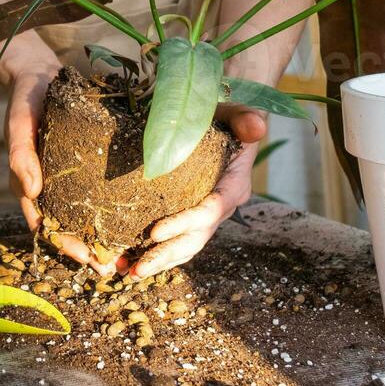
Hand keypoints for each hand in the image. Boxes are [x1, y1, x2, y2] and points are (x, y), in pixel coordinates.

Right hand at [1, 40, 113, 274]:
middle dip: (89, 249)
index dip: (66, 245)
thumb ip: (21, 154)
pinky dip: (108, 208)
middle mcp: (48, 186)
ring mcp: (64, 177)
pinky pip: (93, 192)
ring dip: (101, 234)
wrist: (37, 74)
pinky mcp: (80, 165)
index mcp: (29, 184)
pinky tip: (132, 215)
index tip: (89, 261)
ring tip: (128, 251)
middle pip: (67, 226)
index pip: (46, 224)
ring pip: (82, 214)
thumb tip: (32, 192)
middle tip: (115, 269)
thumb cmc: (25, 100)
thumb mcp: (18, 123)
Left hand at [126, 106, 266, 279]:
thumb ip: (245, 119)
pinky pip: (176, 240)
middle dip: (166, 255)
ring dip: (158, 261)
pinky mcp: (191, 216)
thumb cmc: (226, 116)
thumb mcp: (236, 113)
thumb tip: (256, 127)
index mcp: (233, 186)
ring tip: (129, 272)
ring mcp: (207, 216)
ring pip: (185, 246)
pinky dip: (154, 252)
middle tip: (137, 269)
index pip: (209, 211)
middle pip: (196, 239)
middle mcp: (222, 207)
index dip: (183, 224)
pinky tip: (128, 260)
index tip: (153, 232)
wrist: (224, 124)